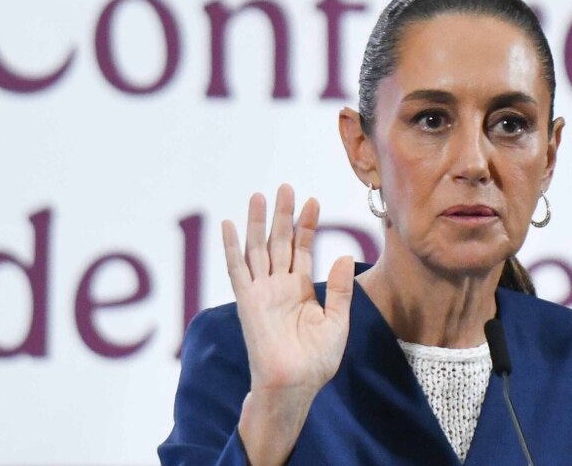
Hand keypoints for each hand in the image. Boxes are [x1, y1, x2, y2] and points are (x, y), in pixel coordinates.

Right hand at [221, 183, 353, 465]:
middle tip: (286, 186)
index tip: (313, 200)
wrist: (295, 384)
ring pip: (258, 249)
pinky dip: (231, 248)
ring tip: (260, 196)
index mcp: (300, 289)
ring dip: (259, 223)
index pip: (302, 248)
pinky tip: (228, 225)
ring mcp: (262, 292)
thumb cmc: (316, 361)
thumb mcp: (337, 321)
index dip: (307, 224)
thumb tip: (343, 256)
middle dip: (284, 214)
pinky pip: (237, 270)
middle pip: (280, 242)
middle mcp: (279, 286)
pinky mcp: (248, 302)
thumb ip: (339, 289)